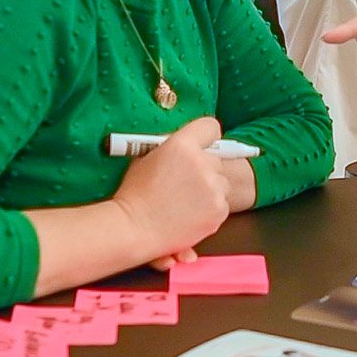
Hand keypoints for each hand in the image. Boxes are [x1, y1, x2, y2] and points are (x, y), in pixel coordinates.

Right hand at [111, 116, 230, 259]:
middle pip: (217, 159)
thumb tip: (187, 146)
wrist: (133, 229)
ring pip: (223, 183)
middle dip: (205, 169)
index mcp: (182, 145)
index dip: (206, 137)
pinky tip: (190, 215)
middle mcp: (202, 163)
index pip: (210, 127)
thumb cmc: (135, 195)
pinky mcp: (219, 209)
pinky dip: (211, 209)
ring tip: (185, 202)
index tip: (202, 146)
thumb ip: (172, 148)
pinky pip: (223, 204)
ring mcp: (213, 187)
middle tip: (185, 183)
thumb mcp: (146, 158)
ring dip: (210, 190)